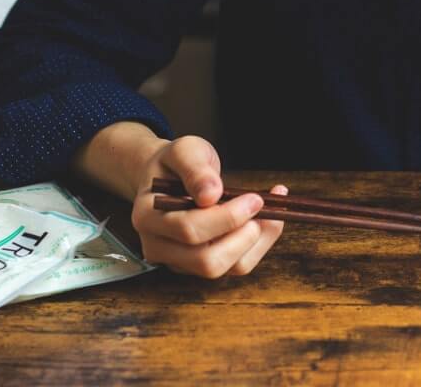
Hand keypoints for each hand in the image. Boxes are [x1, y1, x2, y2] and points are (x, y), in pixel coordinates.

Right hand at [129, 135, 285, 277]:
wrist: (168, 175)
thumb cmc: (175, 163)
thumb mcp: (184, 151)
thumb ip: (195, 169)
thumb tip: (211, 195)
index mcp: (148, 217)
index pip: (189, 230)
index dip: (227, 218)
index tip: (254, 198)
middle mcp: (158, 247)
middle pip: (206, 261)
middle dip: (243, 236)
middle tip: (262, 206)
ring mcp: (179, 261)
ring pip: (224, 269)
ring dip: (256, 242)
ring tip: (272, 211)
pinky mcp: (199, 266)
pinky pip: (234, 266)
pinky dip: (258, 246)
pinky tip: (268, 221)